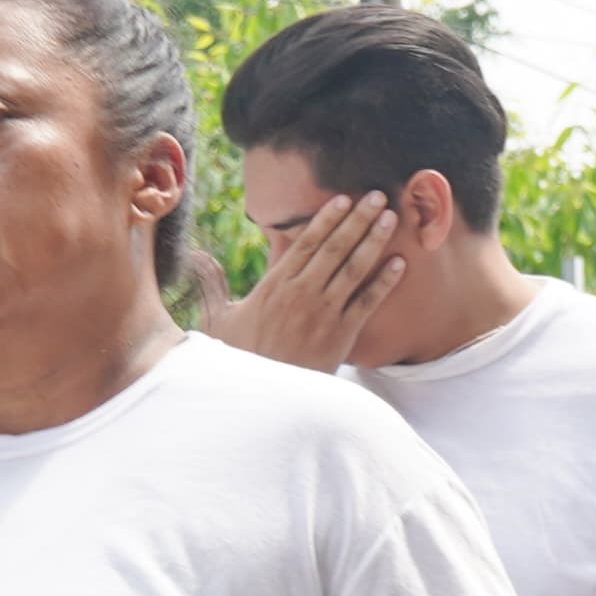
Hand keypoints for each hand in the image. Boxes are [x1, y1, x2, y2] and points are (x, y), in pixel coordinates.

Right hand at [211, 191, 402, 372]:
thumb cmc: (238, 359)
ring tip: (390, 218)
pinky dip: (385, 282)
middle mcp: (301, 294)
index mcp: (274, 286)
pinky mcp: (340, 336)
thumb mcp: (218, 320)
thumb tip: (195, 255)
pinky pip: (367, 303)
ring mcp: (323, 314)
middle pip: (334, 248)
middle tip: (377, 195)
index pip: (306, 243)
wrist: (262, 399)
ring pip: (353, 269)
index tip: (343, 199)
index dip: (327, 218)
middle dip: (357, 219)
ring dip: (374, 241)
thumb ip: (212, 284)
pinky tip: (400, 263)